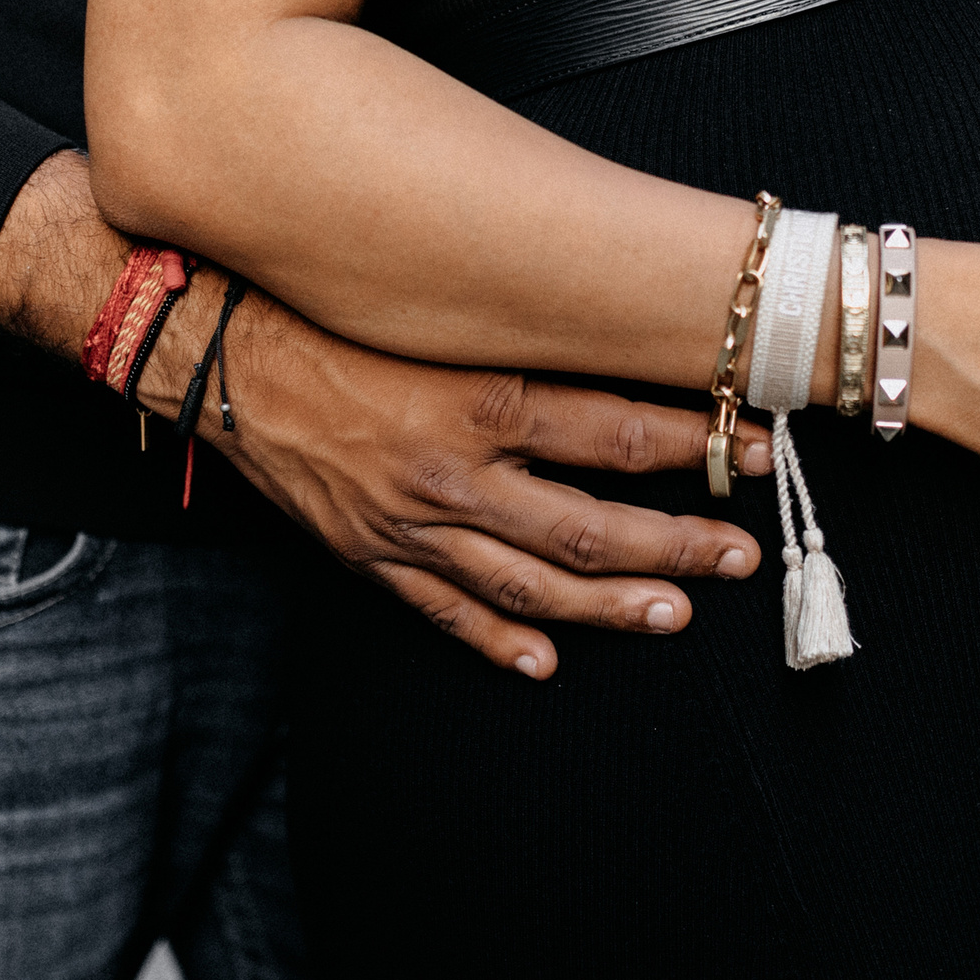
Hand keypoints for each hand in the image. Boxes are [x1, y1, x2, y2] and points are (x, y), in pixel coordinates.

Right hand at [192, 288, 768, 680]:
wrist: (219, 353)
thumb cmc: (333, 316)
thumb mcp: (442, 315)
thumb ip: (524, 340)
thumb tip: (621, 346)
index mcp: (480, 399)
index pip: (615, 433)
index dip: (698, 446)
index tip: (759, 449)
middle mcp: (453, 473)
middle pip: (589, 527)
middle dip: (676, 546)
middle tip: (740, 556)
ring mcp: (411, 526)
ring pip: (530, 584)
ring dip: (609, 608)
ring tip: (674, 616)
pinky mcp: (370, 555)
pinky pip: (444, 613)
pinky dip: (497, 642)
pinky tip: (547, 663)